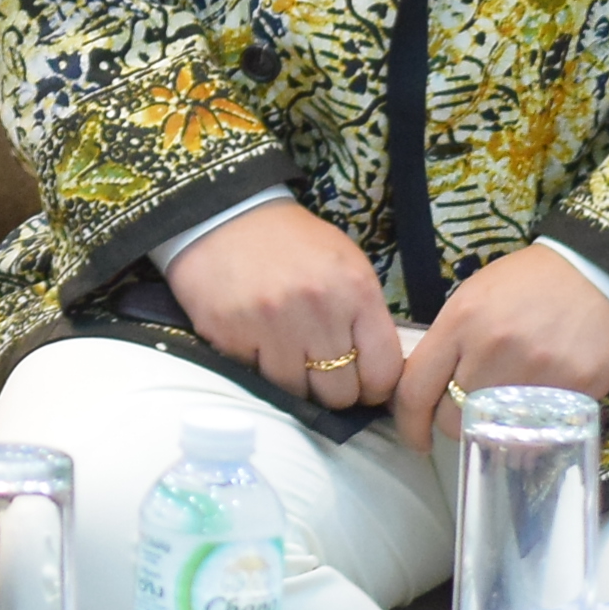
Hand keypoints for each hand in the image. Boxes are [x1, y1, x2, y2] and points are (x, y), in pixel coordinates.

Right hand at [162, 202, 402, 418]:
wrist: (223, 216)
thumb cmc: (293, 244)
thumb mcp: (347, 266)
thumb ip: (366, 318)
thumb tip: (379, 377)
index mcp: (356, 290)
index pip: (384, 372)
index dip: (375, 386)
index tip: (362, 381)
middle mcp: (317, 309)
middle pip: (340, 393)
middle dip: (333, 388)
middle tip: (320, 369)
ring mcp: (271, 324)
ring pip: (297, 393)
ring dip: (294, 380)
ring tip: (286, 353)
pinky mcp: (230, 334)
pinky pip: (256, 377)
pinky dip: (259, 366)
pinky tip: (256, 339)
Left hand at [388, 248, 608, 454]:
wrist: (605, 274)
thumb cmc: (535, 281)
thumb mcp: (477, 296)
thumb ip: (452, 340)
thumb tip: (433, 385)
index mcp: (461, 321)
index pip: (415, 388)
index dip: (407, 421)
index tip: (413, 435)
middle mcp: (491, 351)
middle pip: (451, 418)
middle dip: (451, 424)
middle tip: (465, 417)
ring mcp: (532, 375)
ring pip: (492, 431)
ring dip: (491, 430)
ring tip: (502, 414)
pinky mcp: (571, 394)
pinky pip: (535, 434)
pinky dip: (528, 435)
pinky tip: (532, 419)